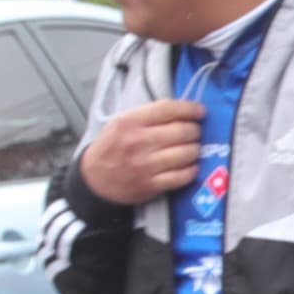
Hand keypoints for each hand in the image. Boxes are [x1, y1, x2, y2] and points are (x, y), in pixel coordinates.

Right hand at [78, 97, 205, 205]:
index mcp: (130, 122)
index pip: (168, 109)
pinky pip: (182, 176)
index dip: (189, 109)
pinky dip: (191, 170)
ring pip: (186, 153)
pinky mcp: (151, 185)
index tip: (200, 111)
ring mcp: (145, 165)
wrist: (93, 179)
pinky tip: (189, 166)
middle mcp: (138, 142)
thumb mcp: (121, 123)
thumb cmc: (110, 148)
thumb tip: (181, 111)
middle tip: (195, 132)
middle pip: (182, 131)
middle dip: (195, 130)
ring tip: (192, 148)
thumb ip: (148, 115)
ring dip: (195, 150)